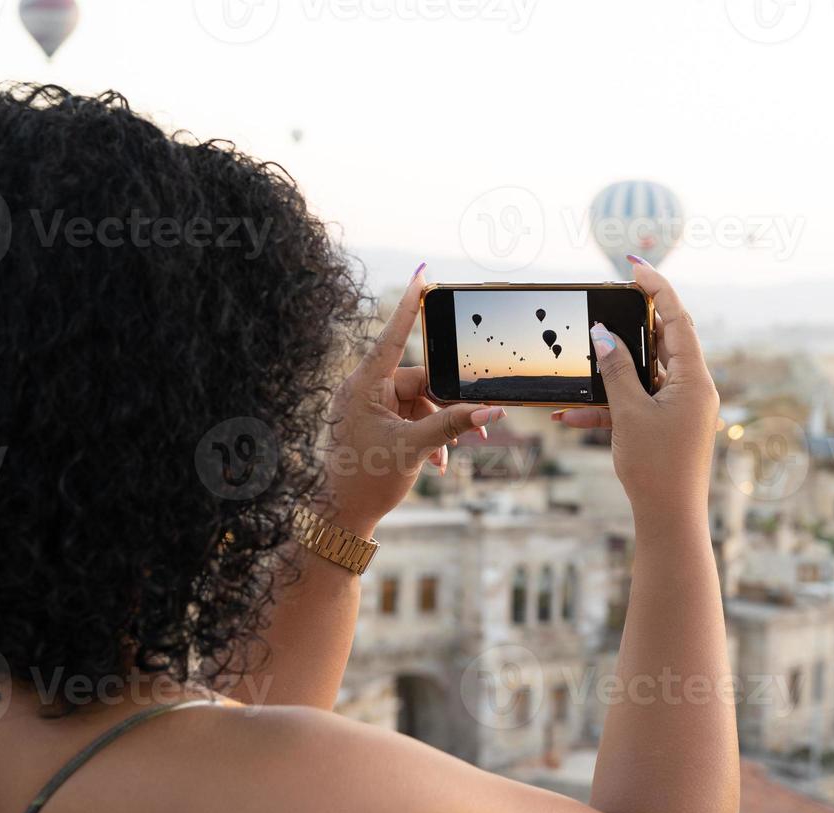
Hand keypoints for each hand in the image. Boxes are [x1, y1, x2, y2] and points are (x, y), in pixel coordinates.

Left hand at [321, 265, 504, 535]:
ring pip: (419, 403)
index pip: (395, 335)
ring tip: (450, 456)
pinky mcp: (373, 423)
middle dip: (449, 406)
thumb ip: (454, 424)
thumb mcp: (415, 448)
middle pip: (420, 380)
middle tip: (480, 428)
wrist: (342, 515)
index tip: (422, 275)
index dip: (411, 305)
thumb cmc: (367, 480)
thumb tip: (491, 410)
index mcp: (364, 385)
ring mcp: (368, 407)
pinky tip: (439, 462)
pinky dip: (427, 436)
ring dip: (440, 427)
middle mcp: (364, 390)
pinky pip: (409, 418)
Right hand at [555, 259, 718, 523]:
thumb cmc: (656, 468)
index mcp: (694, 378)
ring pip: (644, 375)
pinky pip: (637, 404)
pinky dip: (609, 406)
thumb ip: (616, 370)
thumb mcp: (630, 413)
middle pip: (663, 341)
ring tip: (582, 361)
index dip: (657, 288)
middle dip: (630, 326)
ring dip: (610, 373)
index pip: (677, 318)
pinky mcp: (668, 426)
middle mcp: (693, 388)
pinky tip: (570, 414)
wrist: (670, 520)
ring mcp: (682, 408)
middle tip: (605, 305)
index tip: (634, 266)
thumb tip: (603, 334)